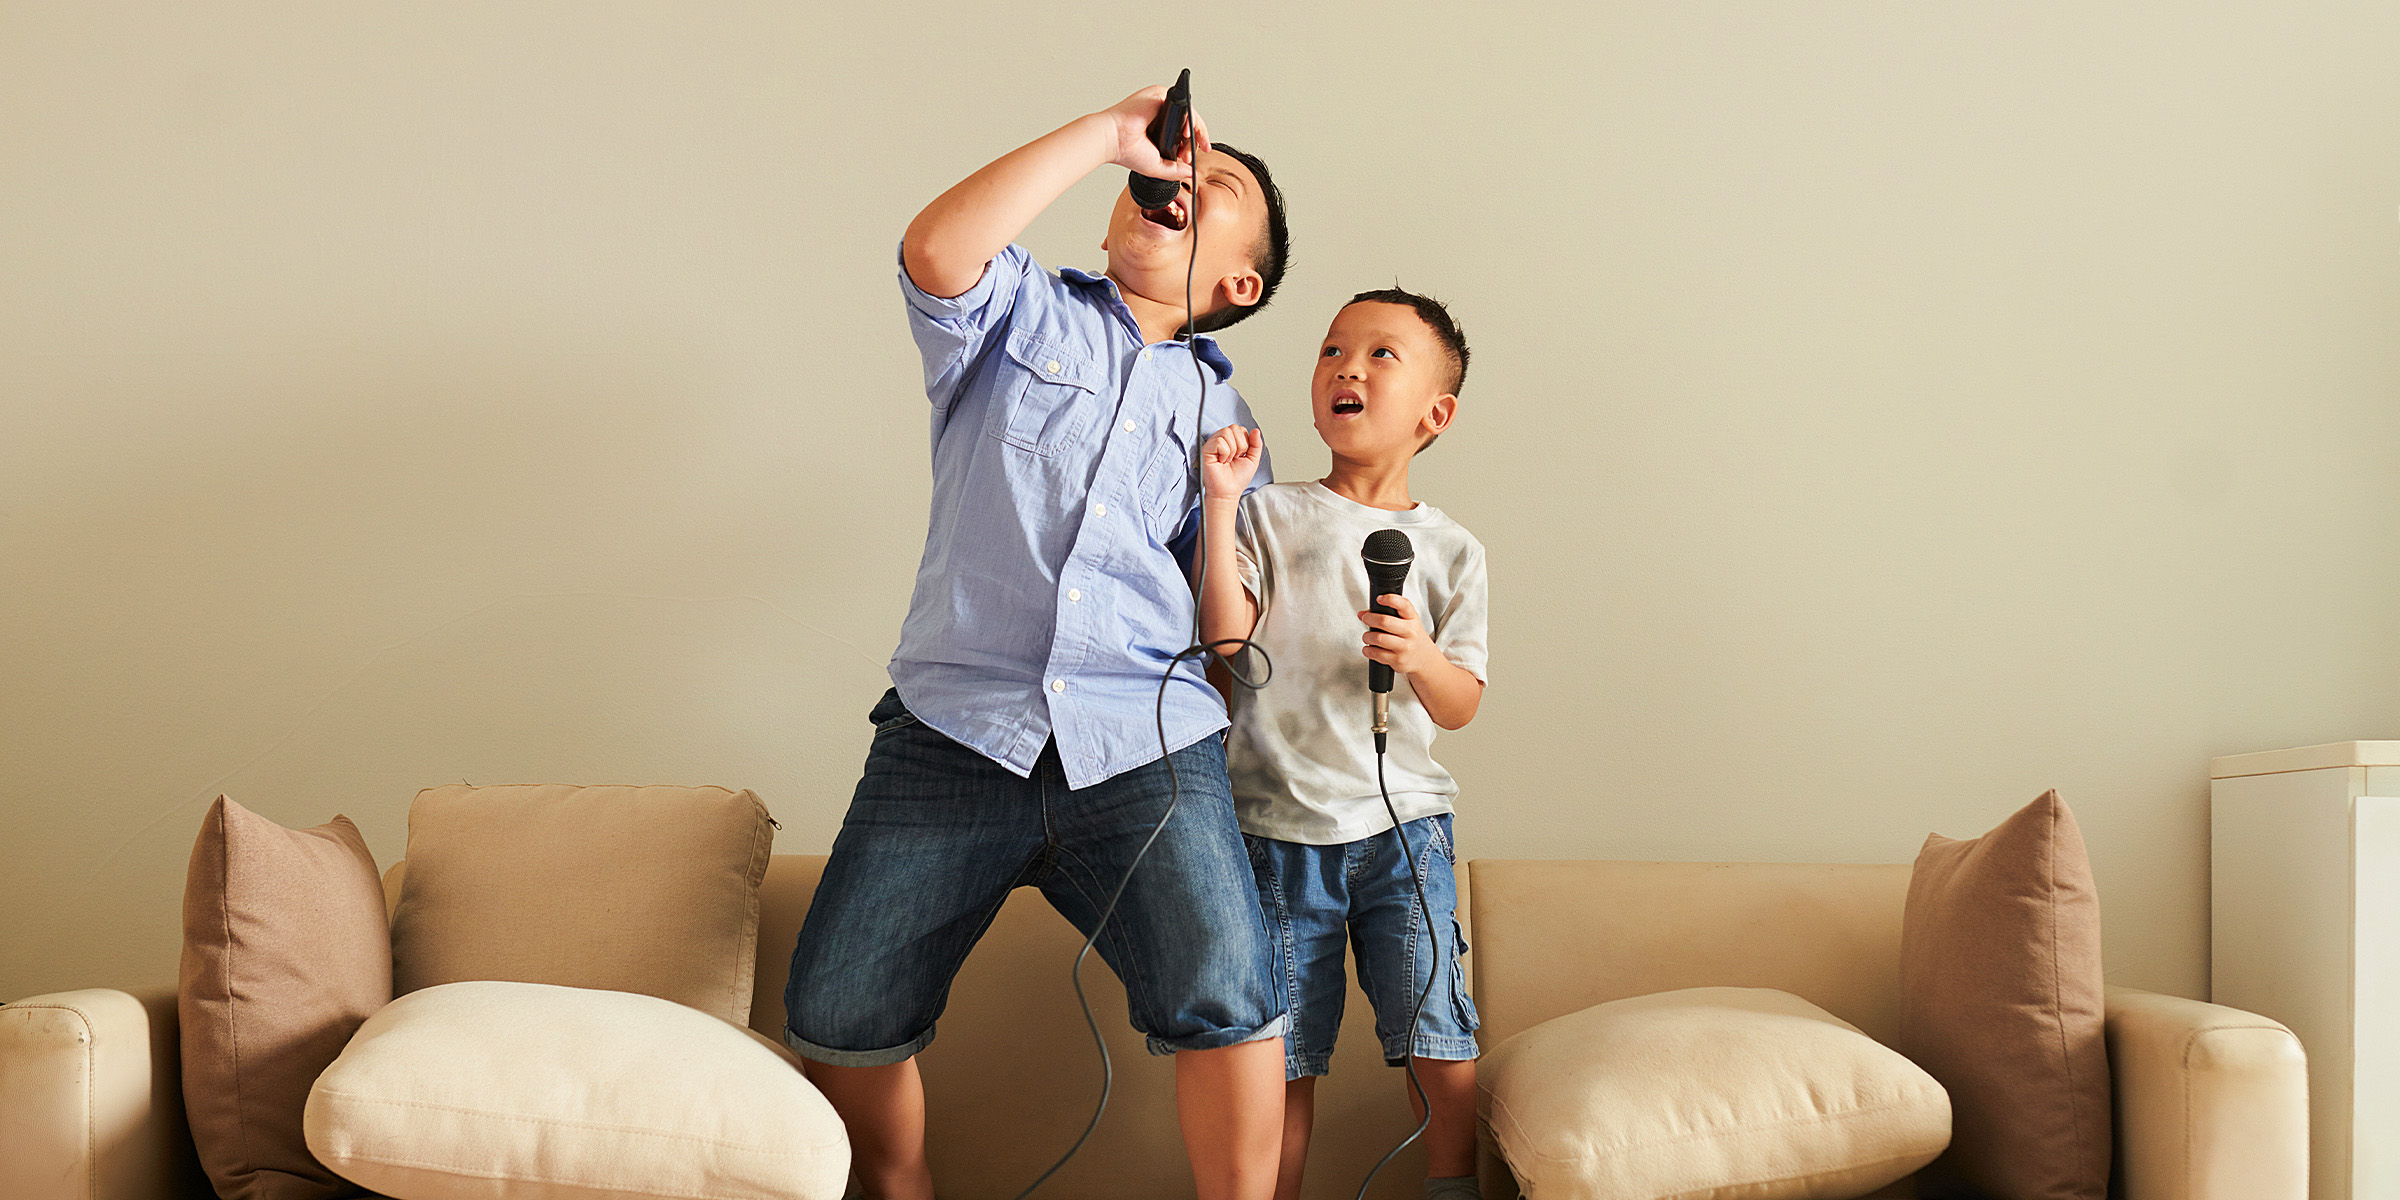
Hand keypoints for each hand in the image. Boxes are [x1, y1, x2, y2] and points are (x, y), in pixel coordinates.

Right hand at [1094, 85, 1212, 180]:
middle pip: (1189, 124)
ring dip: (1194, 134)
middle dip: (1193, 144)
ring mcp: (1161, 104)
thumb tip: (1191, 172)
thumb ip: (1175, 170)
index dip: (1191, 146)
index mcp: (1160, 129)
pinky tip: (1185, 134)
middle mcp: (1161, 115)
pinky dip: (1189, 120)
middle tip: (1187, 158)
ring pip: (1189, 115)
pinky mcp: (1161, 95)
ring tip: (1186, 150)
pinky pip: (1184, 106)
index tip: (1190, 159)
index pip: (1183, 134)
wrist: (1113, 139)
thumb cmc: (1126, 150)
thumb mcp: (1157, 166)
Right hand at [1200, 424, 1262, 500]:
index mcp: (1232, 441)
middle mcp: (1221, 440)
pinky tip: (1221, 461)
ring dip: (1232, 450)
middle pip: (1234, 428)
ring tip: (1227, 460)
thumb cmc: (1237, 478)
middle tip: (1234, 459)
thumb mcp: (1253, 459)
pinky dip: (1224, 453)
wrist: (1228, 492)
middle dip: (1240, 446)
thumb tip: (1256, 430)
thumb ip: (1256, 444)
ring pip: (1227, 432)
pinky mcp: (1206, 449)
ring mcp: (1213, 444)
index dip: (1245, 443)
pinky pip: (1219, 441)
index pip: (1241, 429)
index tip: (1241, 456)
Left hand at [1360, 594, 1444, 675]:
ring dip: (1367, 636)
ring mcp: (1405, 647)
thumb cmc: (1412, 637)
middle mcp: (1410, 632)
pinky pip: (1377, 654)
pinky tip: (1369, 648)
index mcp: (1412, 618)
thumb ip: (1386, 614)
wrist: (1425, 658)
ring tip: (1367, 636)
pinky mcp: (1398, 660)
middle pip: (1385, 621)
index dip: (1390, 599)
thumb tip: (1362, 613)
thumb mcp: (1406, 621)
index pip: (1403, 605)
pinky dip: (1368, 650)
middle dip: (1369, 618)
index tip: (1379, 599)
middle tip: (1365, 619)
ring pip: (1379, 638)